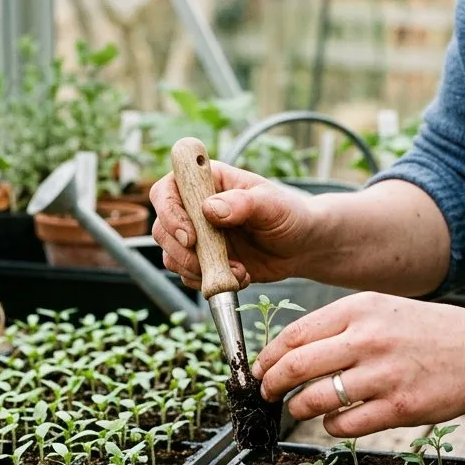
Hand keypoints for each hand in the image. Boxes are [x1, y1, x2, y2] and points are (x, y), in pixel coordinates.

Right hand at [150, 161, 319, 289]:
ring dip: (199, 271)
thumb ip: (243, 203)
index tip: (191, 236)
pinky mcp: (203, 261)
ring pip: (171, 256)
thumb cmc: (290, 215)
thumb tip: (210, 208)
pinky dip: (210, 282)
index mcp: (207, 181)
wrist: (303, 246)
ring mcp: (197, 236)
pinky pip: (188, 276)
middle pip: (162, 228)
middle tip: (212, 263)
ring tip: (238, 271)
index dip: (170, 214)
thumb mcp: (273, 205)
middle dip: (183, 252)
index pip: (166, 190)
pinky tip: (240, 277)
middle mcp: (194, 208)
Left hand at [251, 292, 464, 436]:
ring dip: (298, 407)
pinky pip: (344, 424)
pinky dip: (330, 426)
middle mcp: (368, 339)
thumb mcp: (383, 309)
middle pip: (296, 366)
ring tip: (298, 407)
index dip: (268, 357)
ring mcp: (383, 375)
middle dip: (271, 384)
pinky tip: (335, 421)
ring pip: (315, 398)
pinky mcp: (398, 408)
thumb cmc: (429, 333)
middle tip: (267, 393)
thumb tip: (290, 351)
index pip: (295, 334)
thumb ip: (339, 326)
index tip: (259, 369)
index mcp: (360, 309)